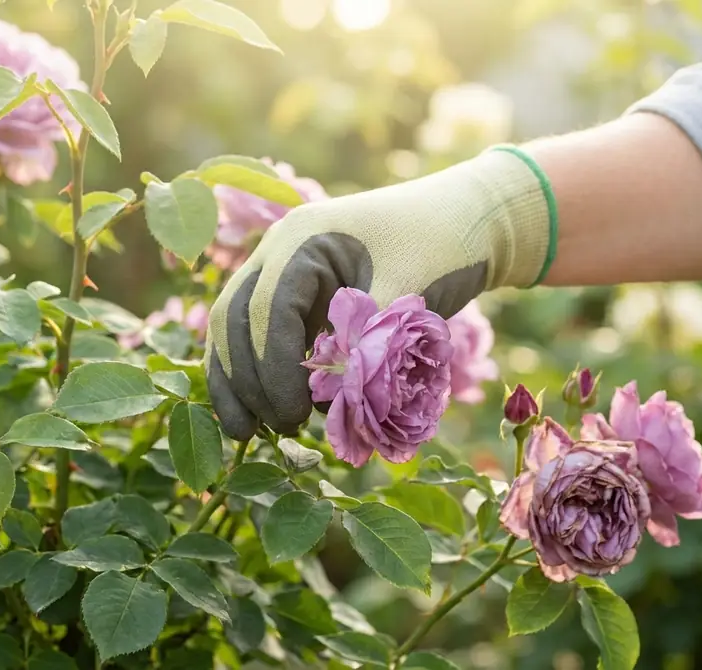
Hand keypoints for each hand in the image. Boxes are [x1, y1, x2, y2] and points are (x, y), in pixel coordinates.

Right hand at [204, 147, 556, 439]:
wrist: (466, 219)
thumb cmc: (443, 245)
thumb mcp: (409, 293)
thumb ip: (368, 343)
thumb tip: (329, 404)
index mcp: (302, 238)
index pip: (265, 309)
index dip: (271, 368)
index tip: (292, 415)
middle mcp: (280, 250)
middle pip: (235, 318)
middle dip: (244, 379)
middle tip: (272, 430)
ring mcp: (283, 271)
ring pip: (236, 328)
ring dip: (238, 380)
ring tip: (248, 433)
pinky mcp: (297, 295)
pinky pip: (260, 335)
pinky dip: (258, 372)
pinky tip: (264, 412)